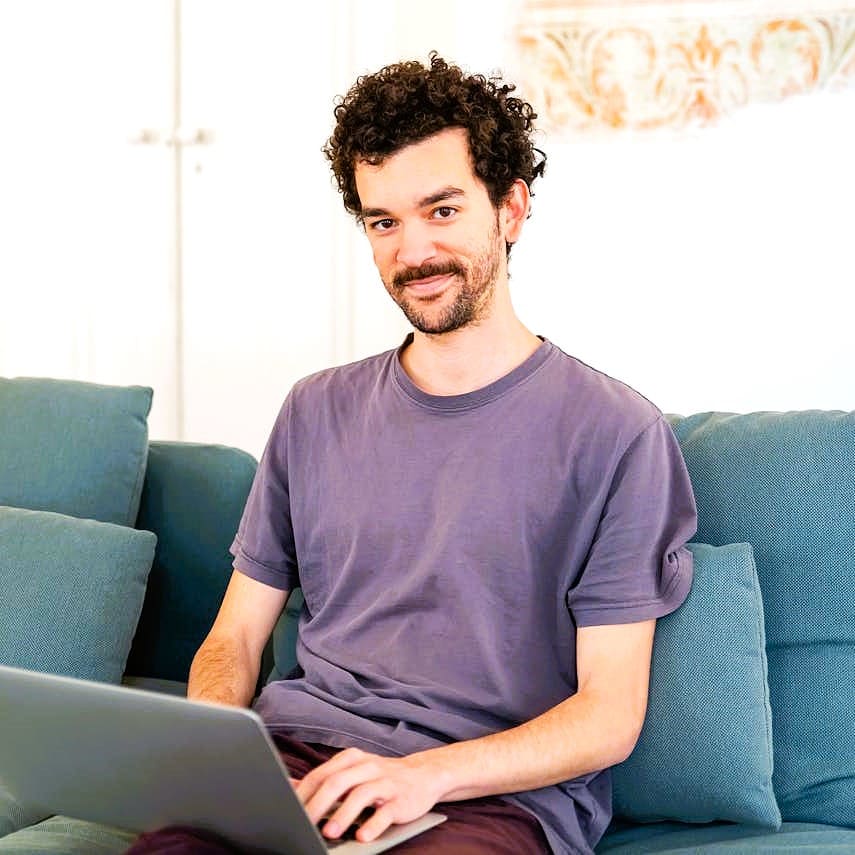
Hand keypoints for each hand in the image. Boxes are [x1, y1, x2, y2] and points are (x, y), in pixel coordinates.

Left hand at [295, 747, 443, 842]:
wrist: (424, 774)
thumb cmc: (380, 777)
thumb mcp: (352, 772)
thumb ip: (324, 778)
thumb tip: (289, 785)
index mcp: (351, 759)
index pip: (321, 774)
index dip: (304, 794)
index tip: (288, 812)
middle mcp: (368, 766)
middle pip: (338, 782)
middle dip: (318, 804)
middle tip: (303, 824)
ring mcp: (386, 782)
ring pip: (361, 795)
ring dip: (343, 815)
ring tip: (329, 833)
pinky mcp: (402, 799)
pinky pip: (386, 812)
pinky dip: (373, 825)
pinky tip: (362, 837)